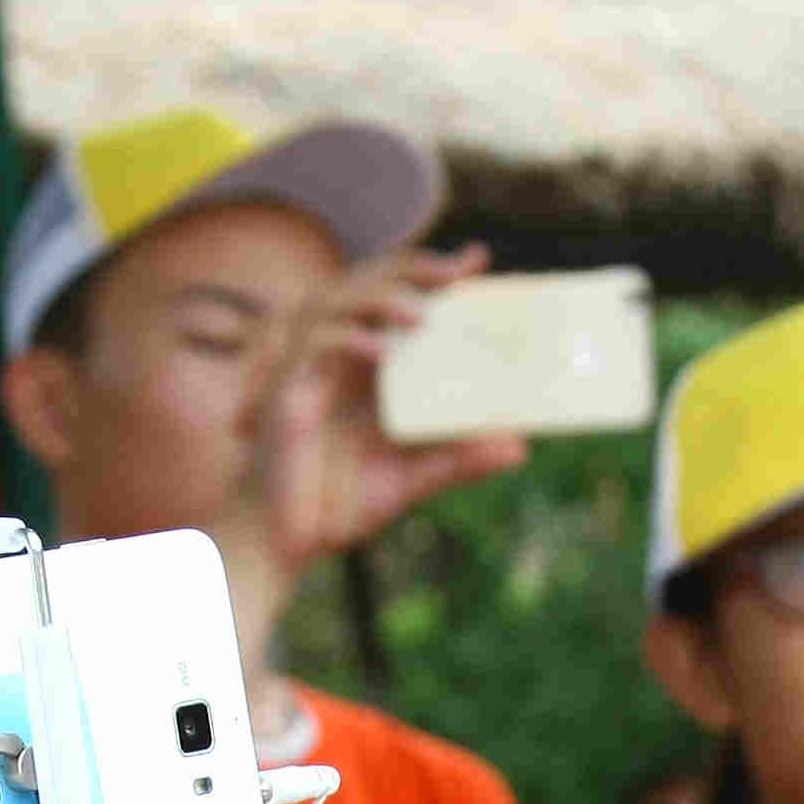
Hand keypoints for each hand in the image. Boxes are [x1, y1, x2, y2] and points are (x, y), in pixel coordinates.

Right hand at [239, 244, 528, 577]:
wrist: (283, 543)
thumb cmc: (338, 506)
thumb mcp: (413, 479)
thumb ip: (459, 458)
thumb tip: (520, 447)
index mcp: (366, 365)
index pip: (398, 298)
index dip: (432, 272)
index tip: (476, 261)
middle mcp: (338, 355)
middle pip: (369, 282)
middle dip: (414, 268)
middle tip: (459, 273)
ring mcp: (309, 368)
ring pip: (338, 301)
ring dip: (382, 298)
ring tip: (423, 316)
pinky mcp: (289, 391)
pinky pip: (316, 346)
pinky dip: (350, 339)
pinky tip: (382, 352)